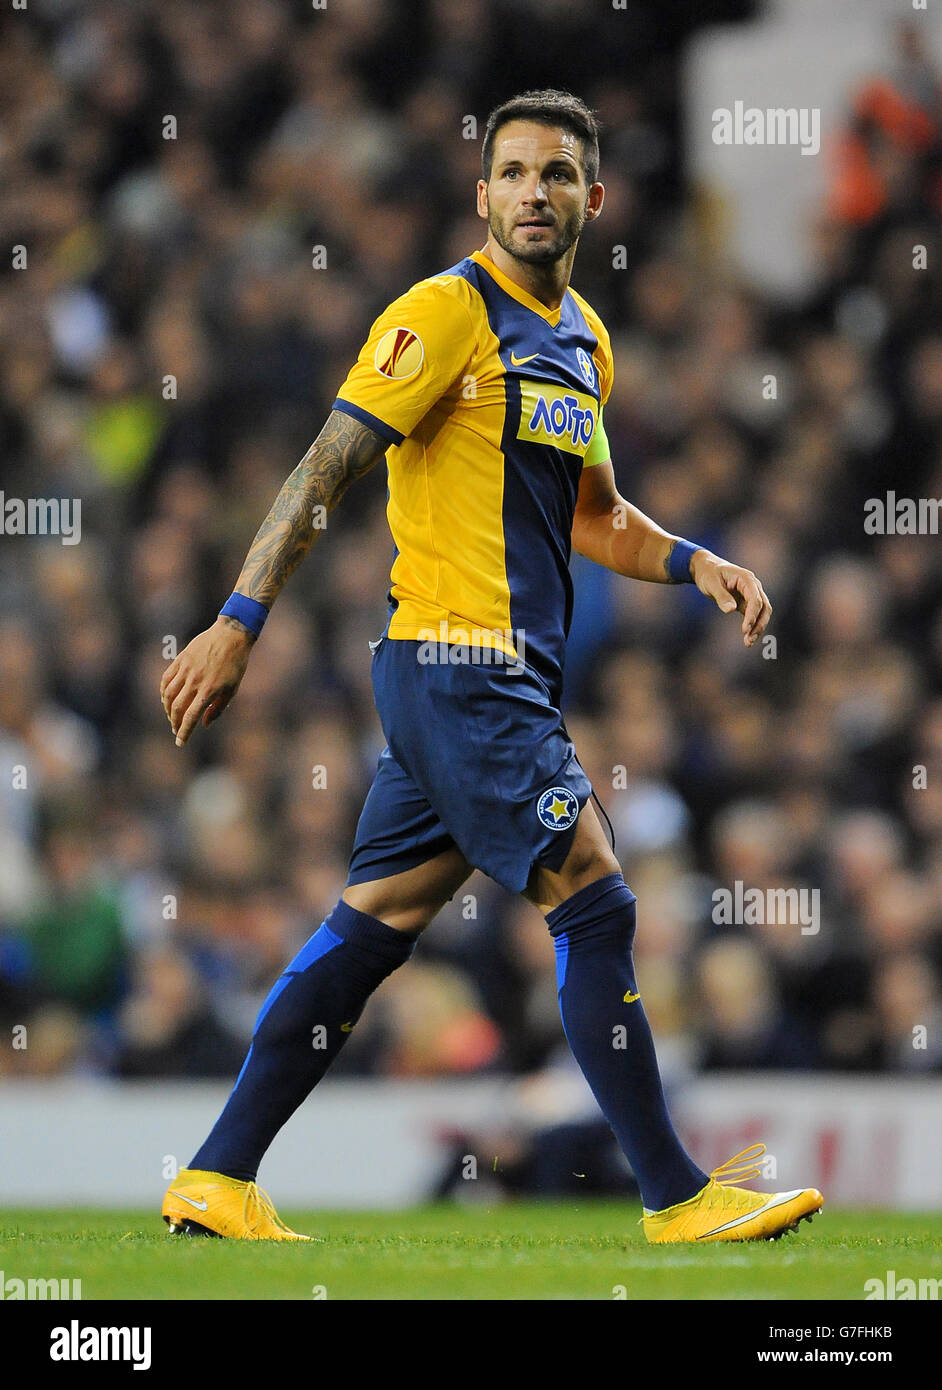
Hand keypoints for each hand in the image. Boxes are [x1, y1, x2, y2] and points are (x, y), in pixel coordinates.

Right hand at [160, 617, 253, 745]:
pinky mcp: (180, 660)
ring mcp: (185, 669)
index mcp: (209, 690)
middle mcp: (195, 681)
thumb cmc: (236, 664)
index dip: (184, 732)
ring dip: (167, 709)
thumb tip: (204, 724)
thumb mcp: (233, 688)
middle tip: (177, 730)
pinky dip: (163, 691)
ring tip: (172, 716)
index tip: (180, 743)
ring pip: (168, 695)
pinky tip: (166, 698)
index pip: (191, 717)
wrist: (231, 635)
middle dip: (175, 723)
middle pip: (176, 708)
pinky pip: (166, 679)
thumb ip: (218, 708)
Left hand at [689, 549, 771, 647]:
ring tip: (748, 643)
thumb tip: (731, 610)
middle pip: (764, 607)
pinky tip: (748, 638)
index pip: (755, 598)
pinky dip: (752, 626)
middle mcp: (753, 586)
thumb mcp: (711, 583)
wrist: (706, 568)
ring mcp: (752, 594)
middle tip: (749, 640)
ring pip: (762, 613)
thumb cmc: (708, 573)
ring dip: (758, 627)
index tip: (745, 629)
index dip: (752, 615)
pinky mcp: (747, 602)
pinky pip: (754, 615)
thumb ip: (721, 596)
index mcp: (746, 578)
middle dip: (758, 624)